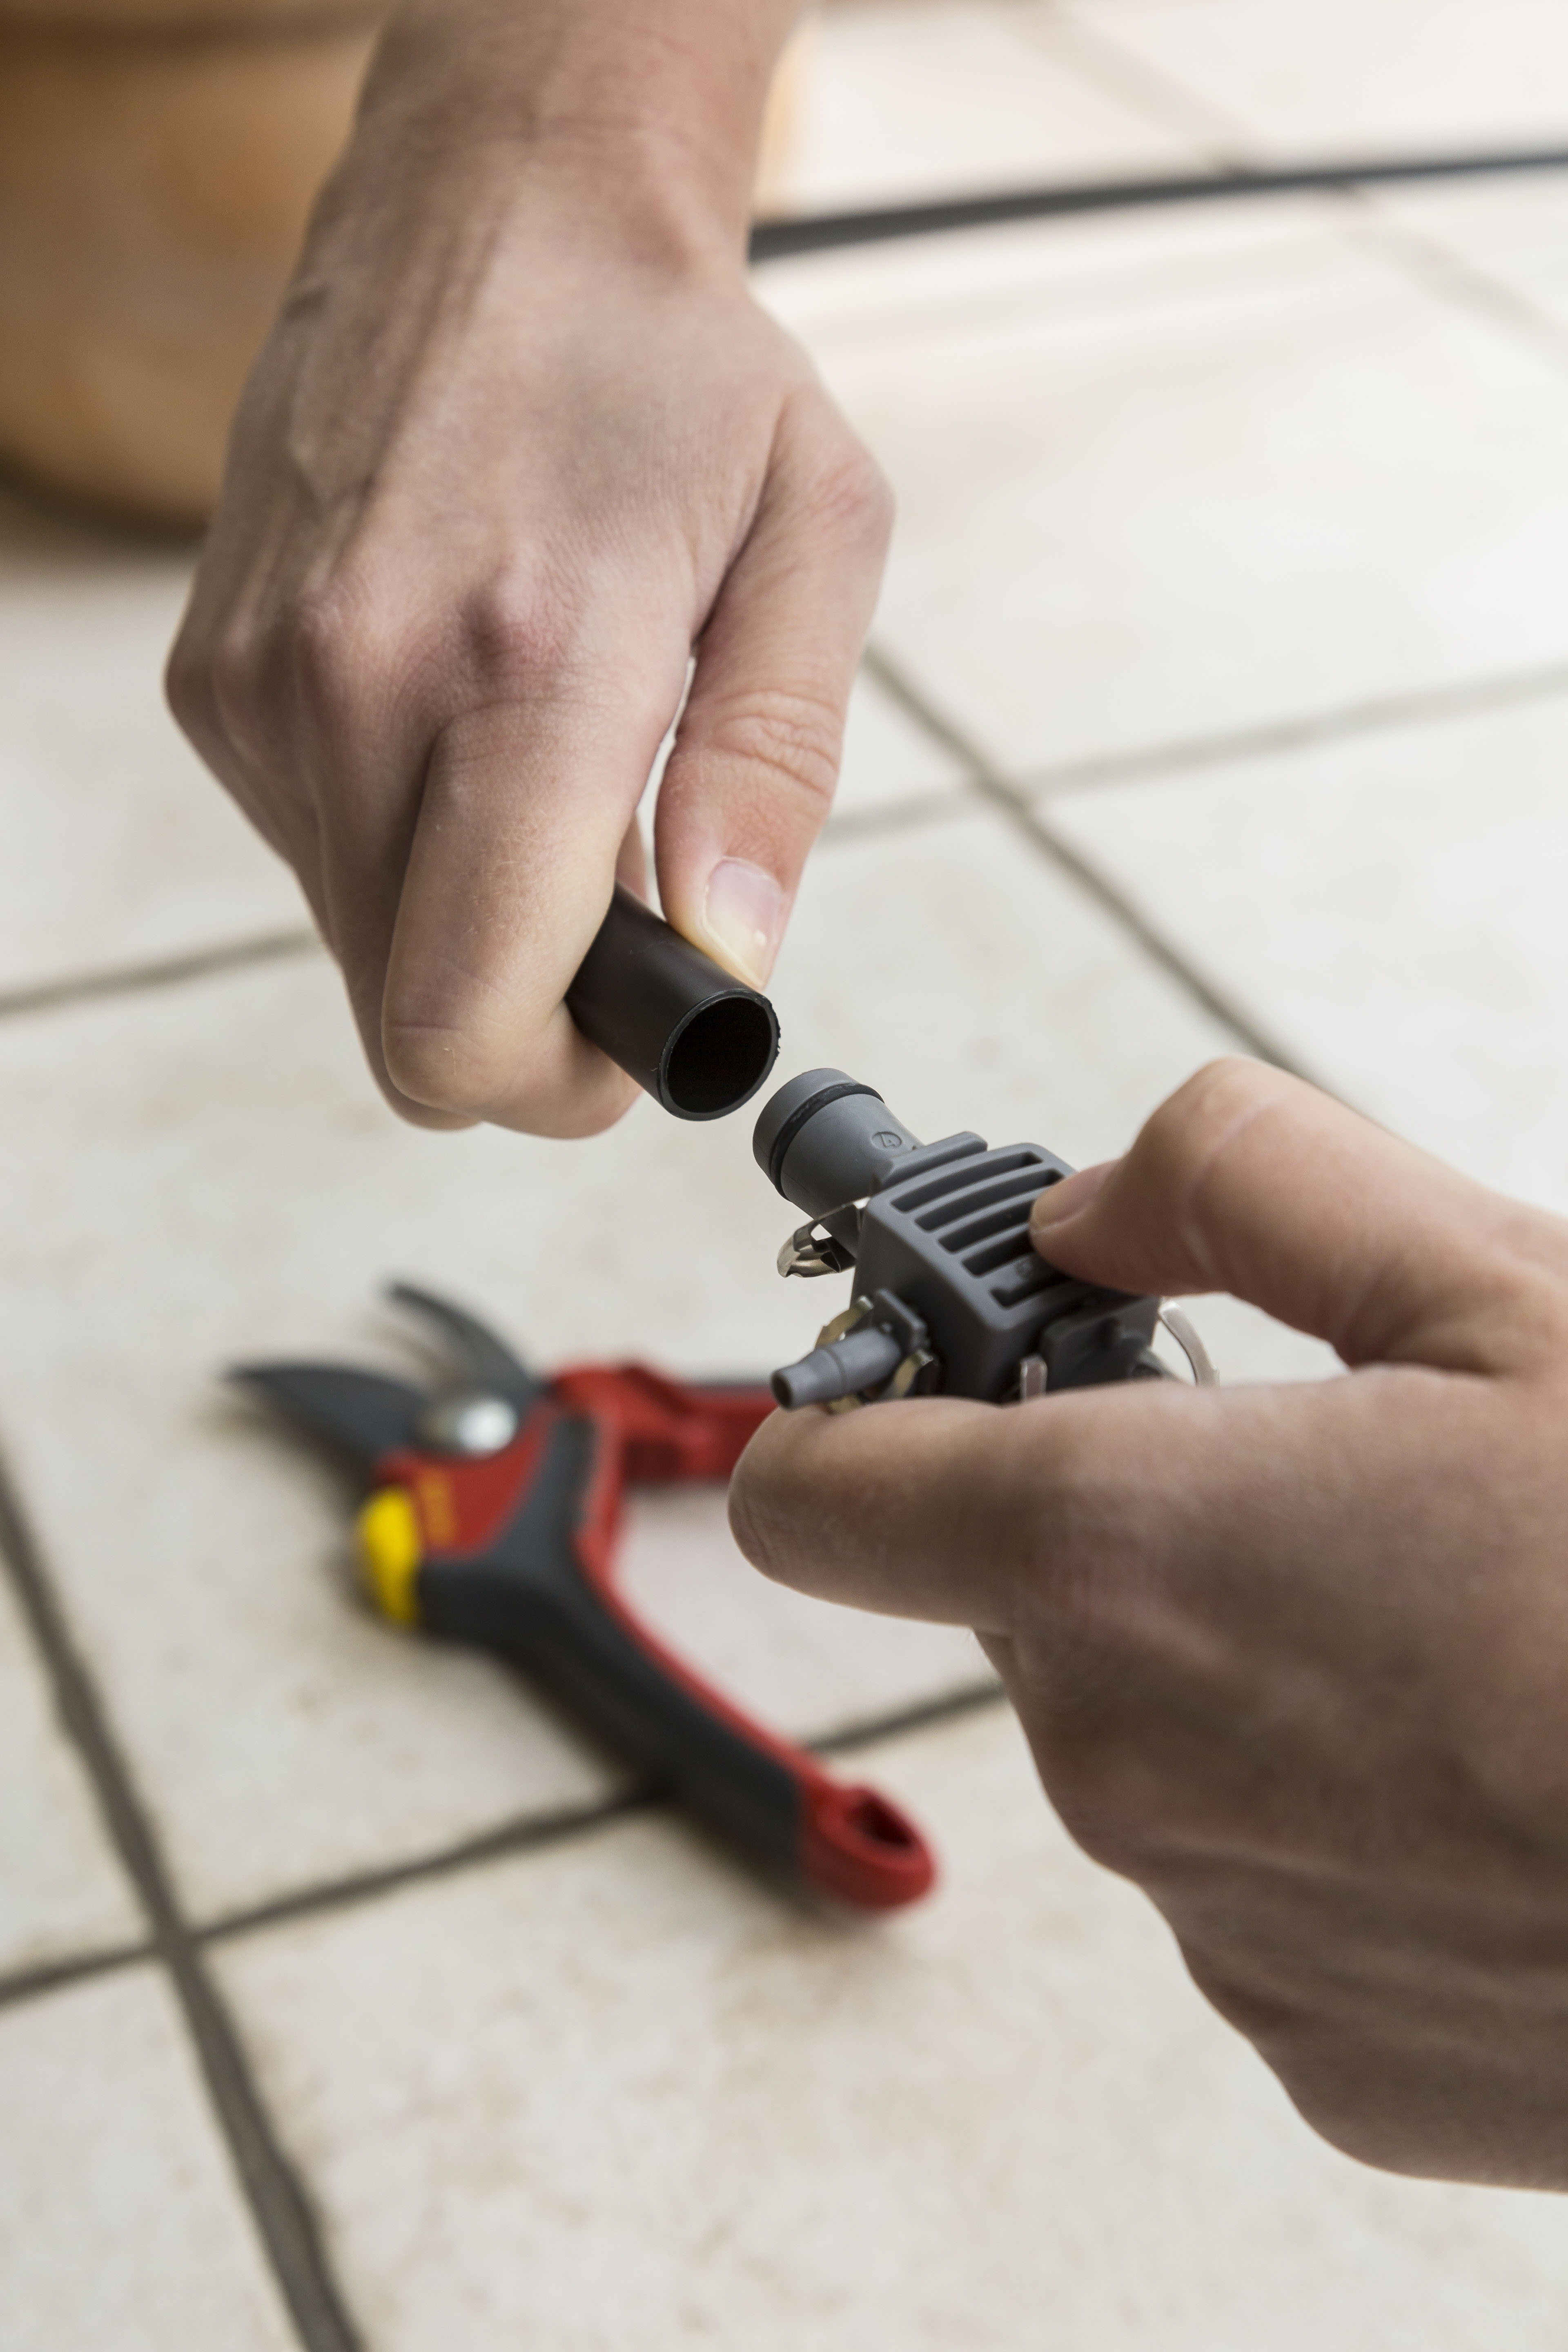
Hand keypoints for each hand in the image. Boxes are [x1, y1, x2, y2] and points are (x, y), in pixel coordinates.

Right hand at [167, 0, 889, 1134]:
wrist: (496, 205)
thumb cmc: (669, 365)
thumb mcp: (813, 540)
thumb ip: (777, 771)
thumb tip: (731, 954)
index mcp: (529, 664)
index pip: (470, 1012)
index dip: (554, 1091)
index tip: (624, 1048)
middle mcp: (361, 684)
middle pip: (407, 1020)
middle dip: (522, 1023)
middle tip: (612, 925)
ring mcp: (265, 686)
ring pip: (358, 950)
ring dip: (463, 923)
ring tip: (544, 787)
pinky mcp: (215, 682)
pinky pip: (315, 856)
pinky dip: (400, 844)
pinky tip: (463, 728)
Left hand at [730, 1058, 1567, 2187]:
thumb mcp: (1496, 1284)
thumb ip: (1240, 1183)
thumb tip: (1089, 1206)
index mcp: (1124, 1556)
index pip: (820, 1488)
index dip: (864, 1410)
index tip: (953, 1369)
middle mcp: (1123, 1761)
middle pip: (1025, 1601)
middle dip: (1136, 1522)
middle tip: (1328, 1480)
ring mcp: (1217, 1929)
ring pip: (1153, 1740)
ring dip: (1256, 1665)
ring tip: (1458, 1629)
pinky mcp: (1318, 2052)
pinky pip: (1258, 1886)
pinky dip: (1339, 1813)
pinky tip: (1493, 1769)